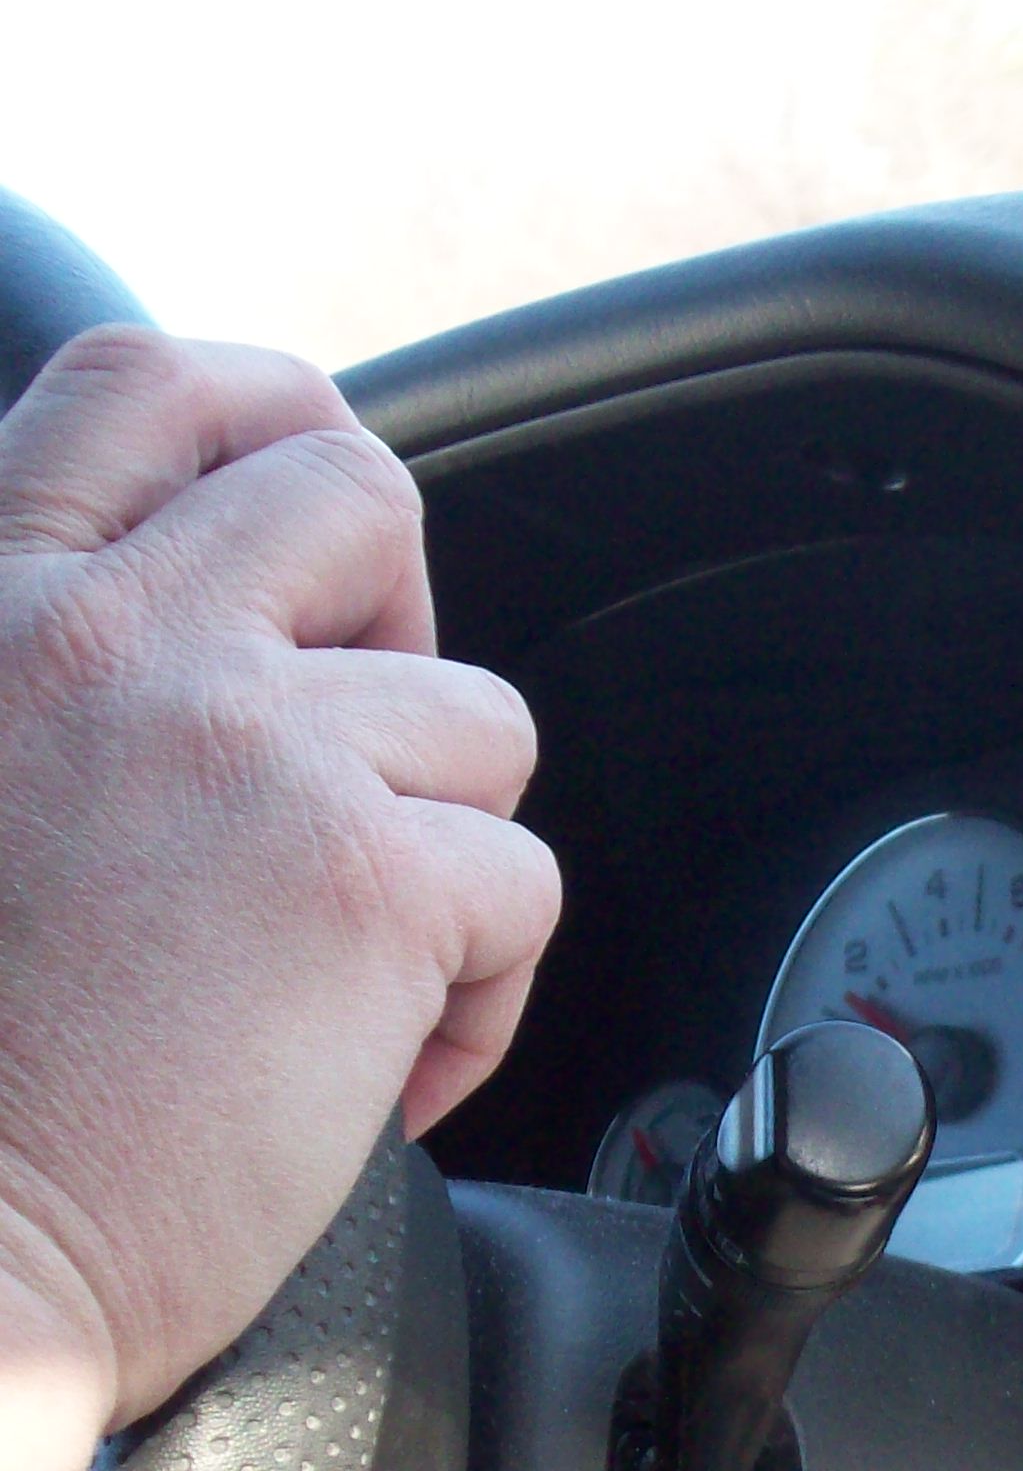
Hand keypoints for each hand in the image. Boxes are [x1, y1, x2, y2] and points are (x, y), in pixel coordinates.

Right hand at [0, 327, 559, 1470]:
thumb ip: (50, 695)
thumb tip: (218, 670)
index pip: (150, 392)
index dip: (267, 425)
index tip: (317, 543)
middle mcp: (112, 640)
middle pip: (356, 494)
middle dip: (403, 624)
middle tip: (367, 773)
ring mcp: (247, 744)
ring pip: (478, 718)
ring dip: (446, 851)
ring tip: (345, 981)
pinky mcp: (366, 879)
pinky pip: (523, 887)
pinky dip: (480, 1000)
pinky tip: (375, 1077)